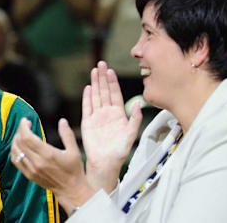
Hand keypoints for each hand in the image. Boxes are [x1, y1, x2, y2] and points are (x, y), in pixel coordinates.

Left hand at [11, 118, 95, 212]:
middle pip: (19, 142)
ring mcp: (31, 169)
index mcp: (48, 154)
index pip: (27, 137)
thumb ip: (67, 134)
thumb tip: (62, 121)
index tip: (26, 121)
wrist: (71, 190)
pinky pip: (15, 161)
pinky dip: (14, 151)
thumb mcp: (74, 151)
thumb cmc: (74, 170)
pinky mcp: (29, 175)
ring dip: (16, 140)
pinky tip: (19, 146)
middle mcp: (37, 162)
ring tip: (22, 134)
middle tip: (25, 125)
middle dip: (20, 130)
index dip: (23, 126)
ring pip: (15, 151)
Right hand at [81, 61, 141, 192]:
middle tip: (101, 64)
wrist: (105, 162)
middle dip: (102, 77)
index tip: (111, 70)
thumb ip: (135, 118)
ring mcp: (96, 116)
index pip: (115, 94)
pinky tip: (88, 88)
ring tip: (94, 71)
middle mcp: (107, 113)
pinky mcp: (87, 122)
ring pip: (95, 96)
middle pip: (104, 91)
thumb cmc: (120, 151)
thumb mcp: (131, 134)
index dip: (113, 82)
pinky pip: (87, 107)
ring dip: (95, 83)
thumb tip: (140, 103)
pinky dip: (87, 97)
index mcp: (118, 114)